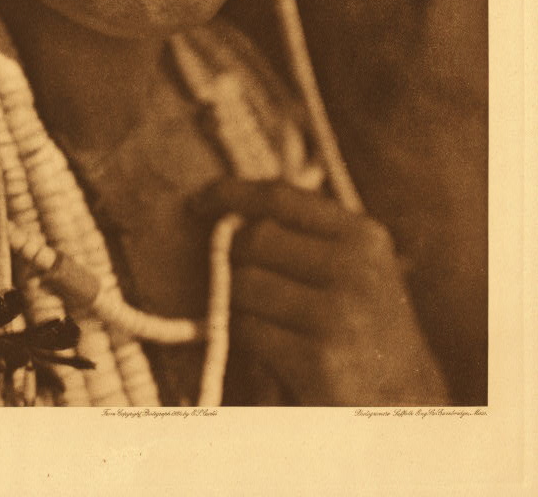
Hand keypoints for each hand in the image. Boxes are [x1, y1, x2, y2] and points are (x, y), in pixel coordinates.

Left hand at [193, 179, 449, 405]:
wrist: (407, 414)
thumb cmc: (368, 335)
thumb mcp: (358, 271)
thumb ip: (309, 237)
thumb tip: (234, 209)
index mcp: (364, 237)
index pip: (282, 197)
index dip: (231, 192)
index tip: (200, 200)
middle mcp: (356, 269)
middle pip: (256, 238)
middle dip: (234, 258)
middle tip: (236, 281)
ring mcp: (338, 314)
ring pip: (244, 283)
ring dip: (237, 302)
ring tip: (260, 320)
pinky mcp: (318, 360)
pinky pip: (246, 329)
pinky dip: (243, 339)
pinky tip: (266, 351)